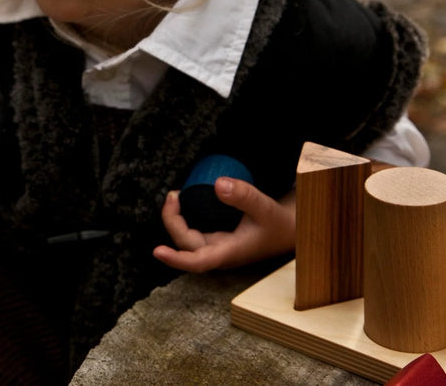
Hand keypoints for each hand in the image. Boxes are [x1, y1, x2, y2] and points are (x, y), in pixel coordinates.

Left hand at [153, 178, 294, 272]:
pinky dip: (184, 218)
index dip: (176, 259)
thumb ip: (244, 196)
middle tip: (174, 195)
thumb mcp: (265, 207)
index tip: (157, 251)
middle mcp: (219, 253)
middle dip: (172, 222)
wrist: (288, 230)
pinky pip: (193, 232)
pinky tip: (184, 201)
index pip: (197, 262)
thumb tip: (218, 184)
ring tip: (175, 196)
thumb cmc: (277, 223)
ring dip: (175, 220)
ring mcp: (216, 247)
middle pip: (186, 244)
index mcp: (229, 252)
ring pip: (186, 239)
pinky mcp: (216, 239)